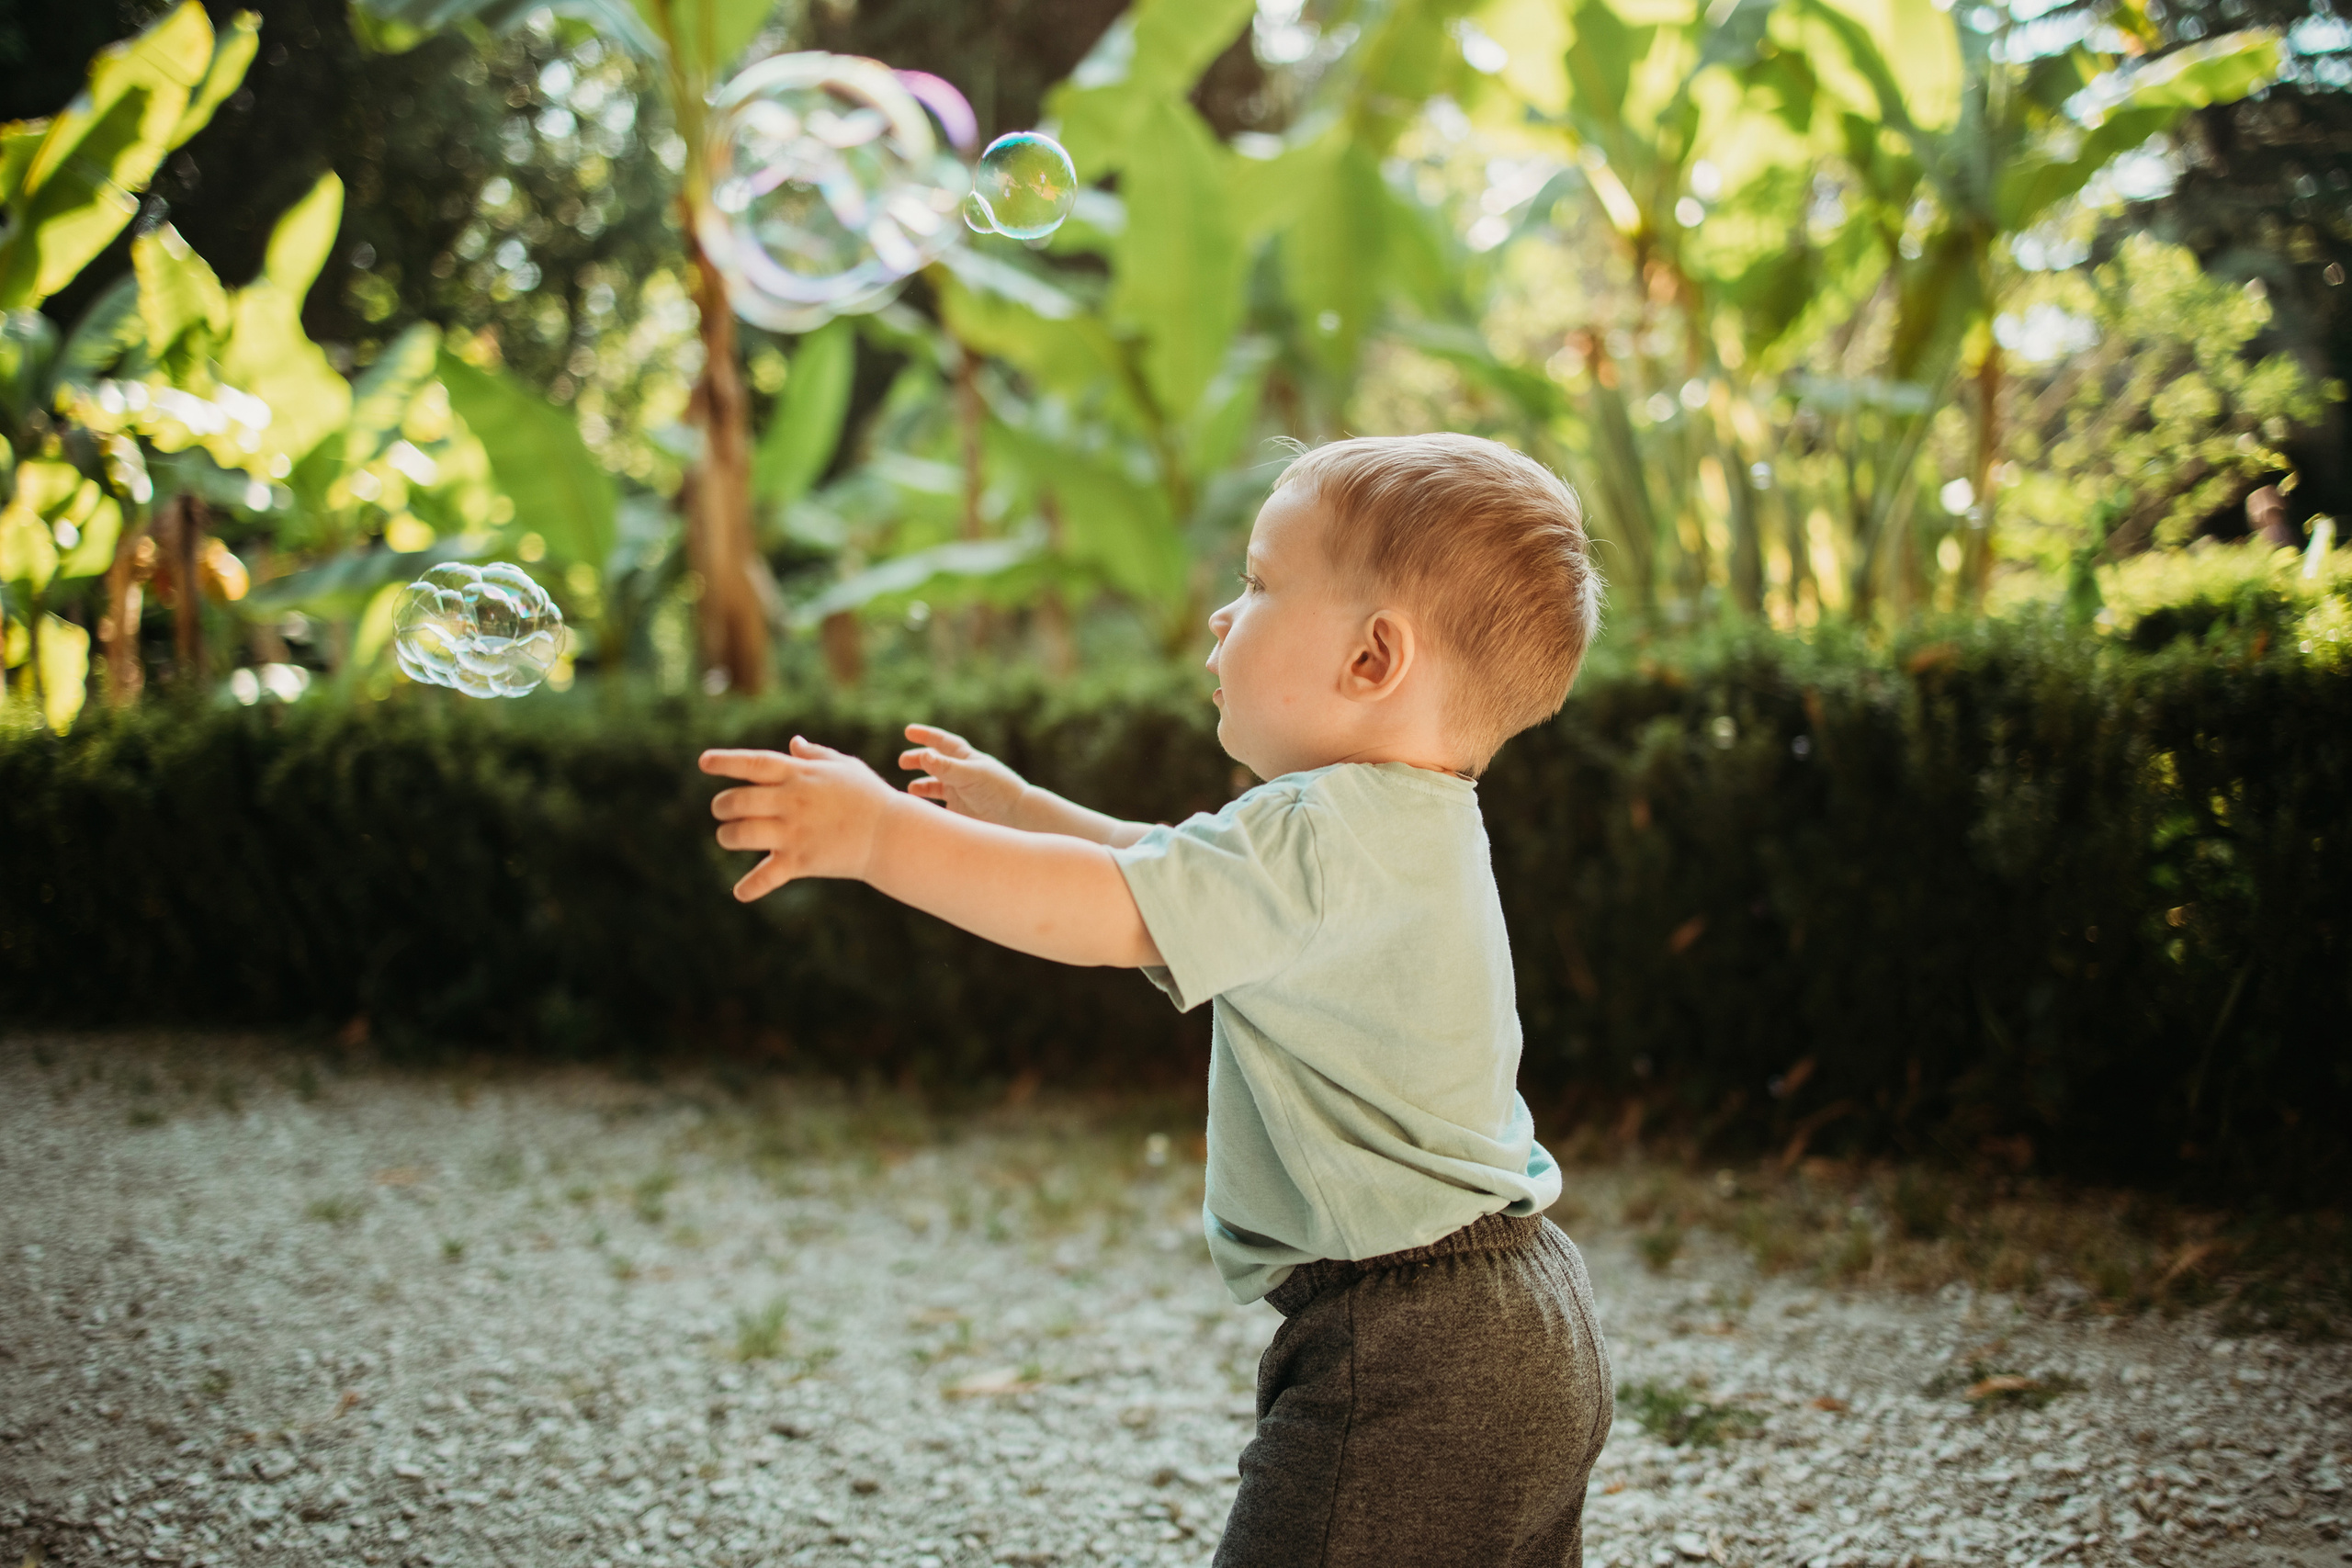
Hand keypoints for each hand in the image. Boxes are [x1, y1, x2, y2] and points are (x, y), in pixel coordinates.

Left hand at [701, 738, 901, 901]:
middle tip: (723, 810)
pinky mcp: (801, 861)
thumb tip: (793, 744)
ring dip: (728, 837)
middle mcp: (790, 801)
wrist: (891, 834)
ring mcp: (793, 831)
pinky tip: (740, 893)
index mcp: (798, 774)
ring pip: (740, 834)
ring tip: (730, 837)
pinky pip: (766, 877)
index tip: (703, 763)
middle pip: (736, 801)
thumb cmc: (869, 796)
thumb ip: (815, 755)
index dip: (724, 761)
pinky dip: (750, 887)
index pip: (751, 763)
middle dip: (721, 806)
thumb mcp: (845, 766)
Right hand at [898, 724, 1030, 826]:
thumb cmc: (998, 791)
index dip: (926, 736)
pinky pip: (939, 807)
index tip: (908, 731)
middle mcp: (962, 775)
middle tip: (902, 761)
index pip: (943, 743)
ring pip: (936, 785)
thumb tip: (923, 755)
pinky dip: (927, 806)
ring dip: (922, 785)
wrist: (1017, 818)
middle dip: (919, 760)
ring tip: (910, 789)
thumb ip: (945, 767)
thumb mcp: (970, 775)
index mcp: (967, 760)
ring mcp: (961, 793)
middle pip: (936, 763)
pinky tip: (919, 809)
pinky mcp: (961, 812)